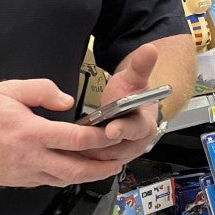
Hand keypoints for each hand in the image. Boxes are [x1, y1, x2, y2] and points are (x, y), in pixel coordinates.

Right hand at [0, 78, 148, 188]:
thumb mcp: (7, 89)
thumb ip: (41, 91)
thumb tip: (67, 101)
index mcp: (30, 133)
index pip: (76, 140)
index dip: (100, 139)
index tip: (114, 134)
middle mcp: (29, 158)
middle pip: (77, 170)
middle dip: (102, 168)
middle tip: (119, 162)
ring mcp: (24, 174)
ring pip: (64, 180)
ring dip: (87, 176)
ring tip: (103, 167)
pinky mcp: (17, 182)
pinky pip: (48, 181)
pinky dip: (66, 176)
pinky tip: (75, 168)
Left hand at [79, 43, 162, 166]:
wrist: (133, 109)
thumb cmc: (133, 96)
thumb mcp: (135, 78)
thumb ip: (141, 65)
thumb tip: (150, 50)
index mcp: (145, 125)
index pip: (135, 130)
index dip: (123, 130)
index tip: (111, 129)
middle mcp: (134, 144)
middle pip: (115, 149)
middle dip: (96, 145)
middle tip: (76, 139)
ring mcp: (121, 155)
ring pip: (102, 159)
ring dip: (85, 154)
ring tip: (67, 147)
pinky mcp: (107, 161)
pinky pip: (93, 164)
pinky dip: (80, 159)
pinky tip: (65, 152)